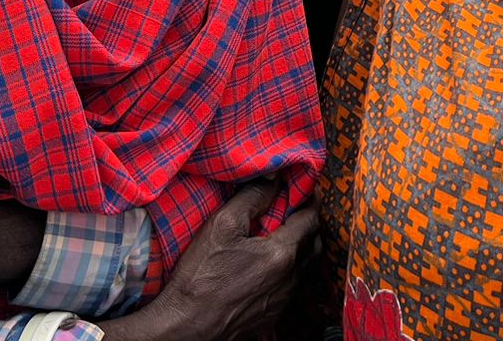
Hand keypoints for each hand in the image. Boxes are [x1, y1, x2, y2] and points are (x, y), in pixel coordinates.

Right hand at [100, 183, 319, 340]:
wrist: (187, 327)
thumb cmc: (201, 276)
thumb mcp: (222, 225)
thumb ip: (252, 197)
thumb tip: (273, 177)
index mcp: (282, 254)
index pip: (310, 218)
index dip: (309, 199)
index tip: (301, 187)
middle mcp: (290, 278)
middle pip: (315, 242)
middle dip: (309, 222)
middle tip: (294, 207)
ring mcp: (283, 299)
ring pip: (306, 266)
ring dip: (302, 246)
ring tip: (283, 232)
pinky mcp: (273, 314)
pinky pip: (293, 285)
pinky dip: (290, 268)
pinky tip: (269, 262)